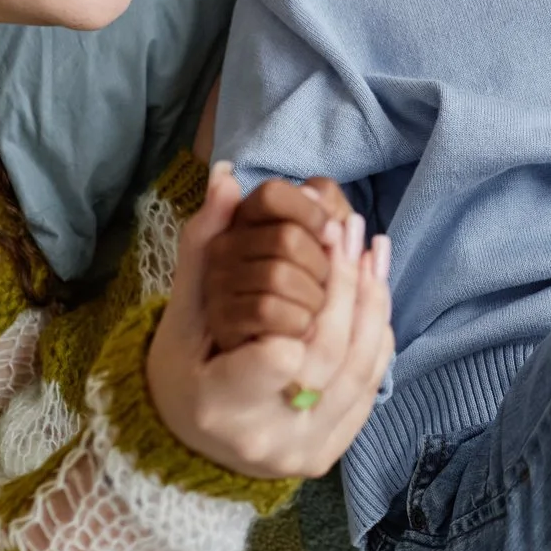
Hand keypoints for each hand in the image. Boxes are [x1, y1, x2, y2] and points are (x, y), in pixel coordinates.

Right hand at [147, 163, 394, 480]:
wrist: (194, 442)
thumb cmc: (184, 369)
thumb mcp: (181, 313)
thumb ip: (204, 246)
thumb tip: (226, 177)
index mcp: (218, 404)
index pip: (276, 356)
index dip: (301, 308)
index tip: (319, 242)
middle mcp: (264, 438)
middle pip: (327, 352)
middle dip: (346, 283)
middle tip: (350, 228)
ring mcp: (303, 449)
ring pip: (358, 369)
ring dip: (372, 302)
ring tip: (371, 249)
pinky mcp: (330, 451)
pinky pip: (369, 386)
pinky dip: (377, 333)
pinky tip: (376, 291)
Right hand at [202, 177, 354, 349]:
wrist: (264, 360)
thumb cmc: (301, 295)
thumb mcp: (315, 248)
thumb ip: (318, 213)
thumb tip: (307, 190)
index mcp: (247, 218)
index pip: (273, 194)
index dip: (311, 211)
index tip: (332, 232)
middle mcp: (224, 247)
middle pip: (287, 236)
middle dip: (323, 264)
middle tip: (327, 284)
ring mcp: (218, 284)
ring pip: (279, 274)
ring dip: (314, 297)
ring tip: (317, 309)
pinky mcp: (221, 322)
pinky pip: (269, 311)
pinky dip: (298, 321)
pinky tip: (302, 329)